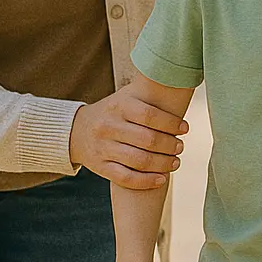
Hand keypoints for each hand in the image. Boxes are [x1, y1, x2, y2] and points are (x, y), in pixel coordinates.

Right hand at [70, 88, 187, 189]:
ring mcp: (103, 148)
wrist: (76, 131)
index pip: (150, 115)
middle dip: (170, 145)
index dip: (171, 123)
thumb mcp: (124, 97)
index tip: (185, 128)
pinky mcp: (100, 167)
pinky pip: (126, 177)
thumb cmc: (112, 112)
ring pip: (139, 160)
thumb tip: (179, 80)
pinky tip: (162, 179)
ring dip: (163, 163)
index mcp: (118, 106)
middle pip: (147, 140)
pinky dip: (146, 181)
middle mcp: (108, 126)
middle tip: (180, 147)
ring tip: (175, 161)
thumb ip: (147, 92)